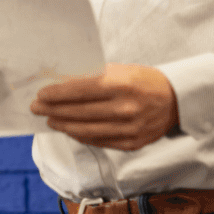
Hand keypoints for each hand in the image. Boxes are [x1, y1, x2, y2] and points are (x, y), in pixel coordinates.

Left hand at [31, 63, 178, 150]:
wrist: (177, 100)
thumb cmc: (144, 80)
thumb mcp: (120, 70)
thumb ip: (93, 77)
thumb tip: (60, 82)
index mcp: (121, 84)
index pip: (79, 90)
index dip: (57, 94)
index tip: (41, 94)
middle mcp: (125, 108)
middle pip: (79, 112)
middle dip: (53, 110)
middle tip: (37, 108)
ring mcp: (129, 128)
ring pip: (86, 130)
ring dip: (63, 125)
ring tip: (50, 120)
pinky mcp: (132, 143)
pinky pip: (99, 141)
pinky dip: (81, 136)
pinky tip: (70, 130)